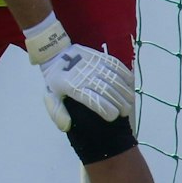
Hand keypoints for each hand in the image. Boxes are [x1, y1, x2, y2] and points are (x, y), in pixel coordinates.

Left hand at [24, 16, 134, 130]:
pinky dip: (126, 76)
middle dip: (119, 103)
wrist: (55, 55)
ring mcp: (94, 64)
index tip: (114, 117)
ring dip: (125, 91)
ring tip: (130, 103)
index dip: (105, 109)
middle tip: (124, 113)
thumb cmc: (55, 81)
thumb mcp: (51, 98)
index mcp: (71, 87)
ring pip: (115, 78)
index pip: (92, 99)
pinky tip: (130, 86)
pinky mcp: (100, 56)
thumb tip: (67, 127)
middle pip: (107, 90)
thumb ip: (58, 114)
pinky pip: (117, 65)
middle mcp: (85, 75)